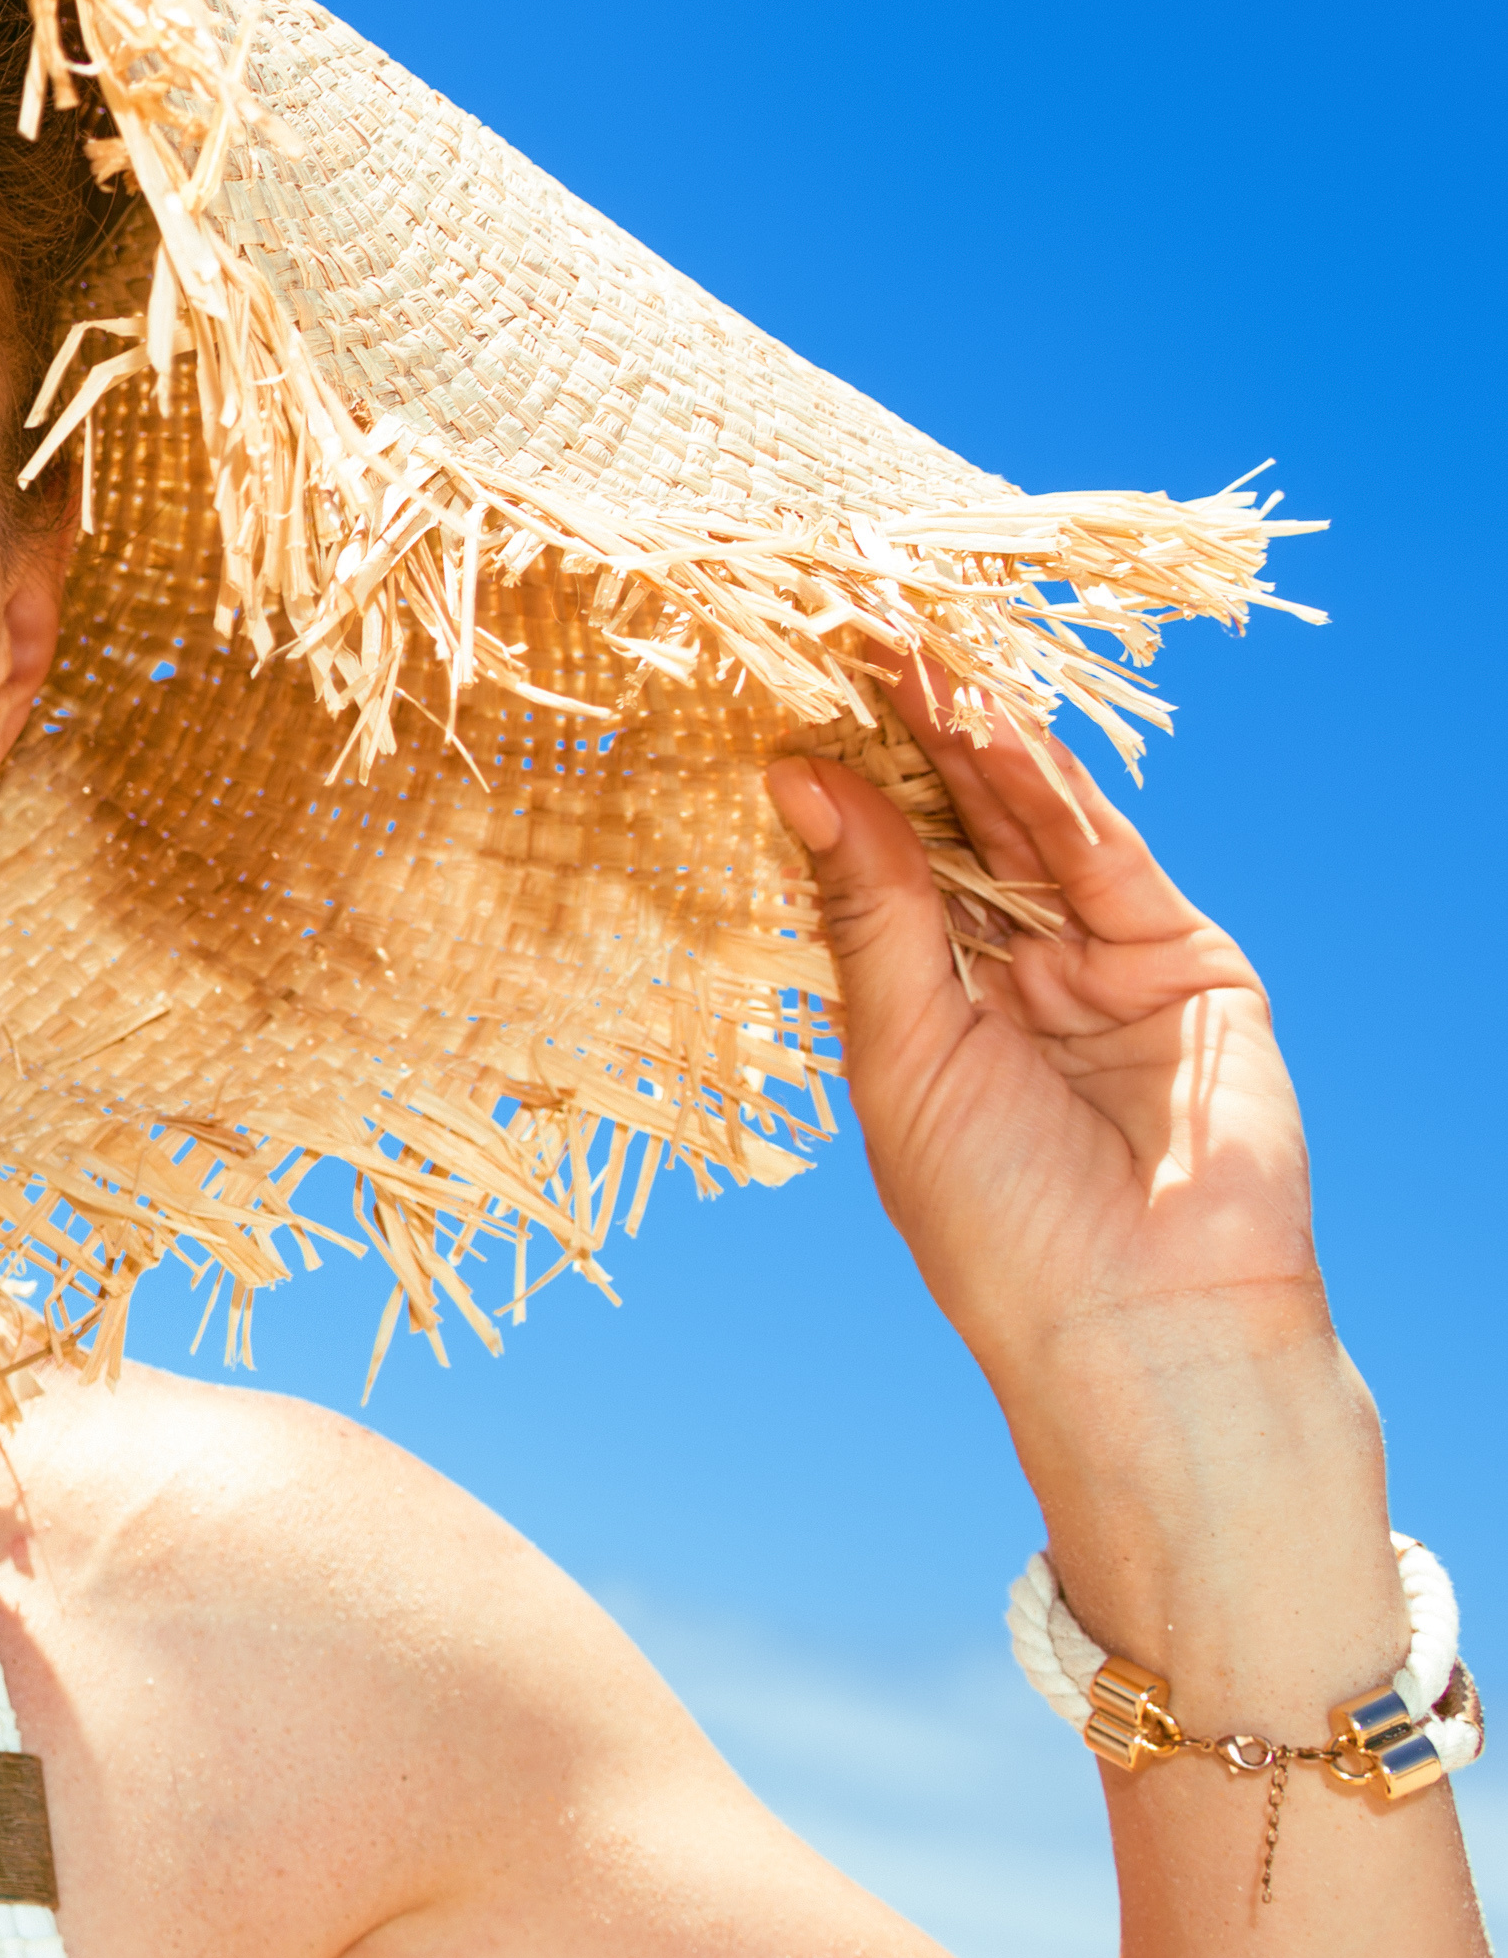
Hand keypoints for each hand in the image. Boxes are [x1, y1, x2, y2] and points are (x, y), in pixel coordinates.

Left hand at [765, 680, 1320, 1417]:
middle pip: (951, 825)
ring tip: (901, 646)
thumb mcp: (903, 1055)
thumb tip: (798, 777)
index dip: (837, 784)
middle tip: (837, 631)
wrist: (1139, 1327)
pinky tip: (985, 714)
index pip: (877, 867)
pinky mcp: (1183, 955)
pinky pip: (1103, 849)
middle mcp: (1011, 970)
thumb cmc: (997, 1226)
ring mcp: (1099, 957)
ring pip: (1025, 821)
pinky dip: (1046, 779)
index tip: (775, 692)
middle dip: (899, 736)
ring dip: (967, 734)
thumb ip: (870, 910)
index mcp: (927, 1006)